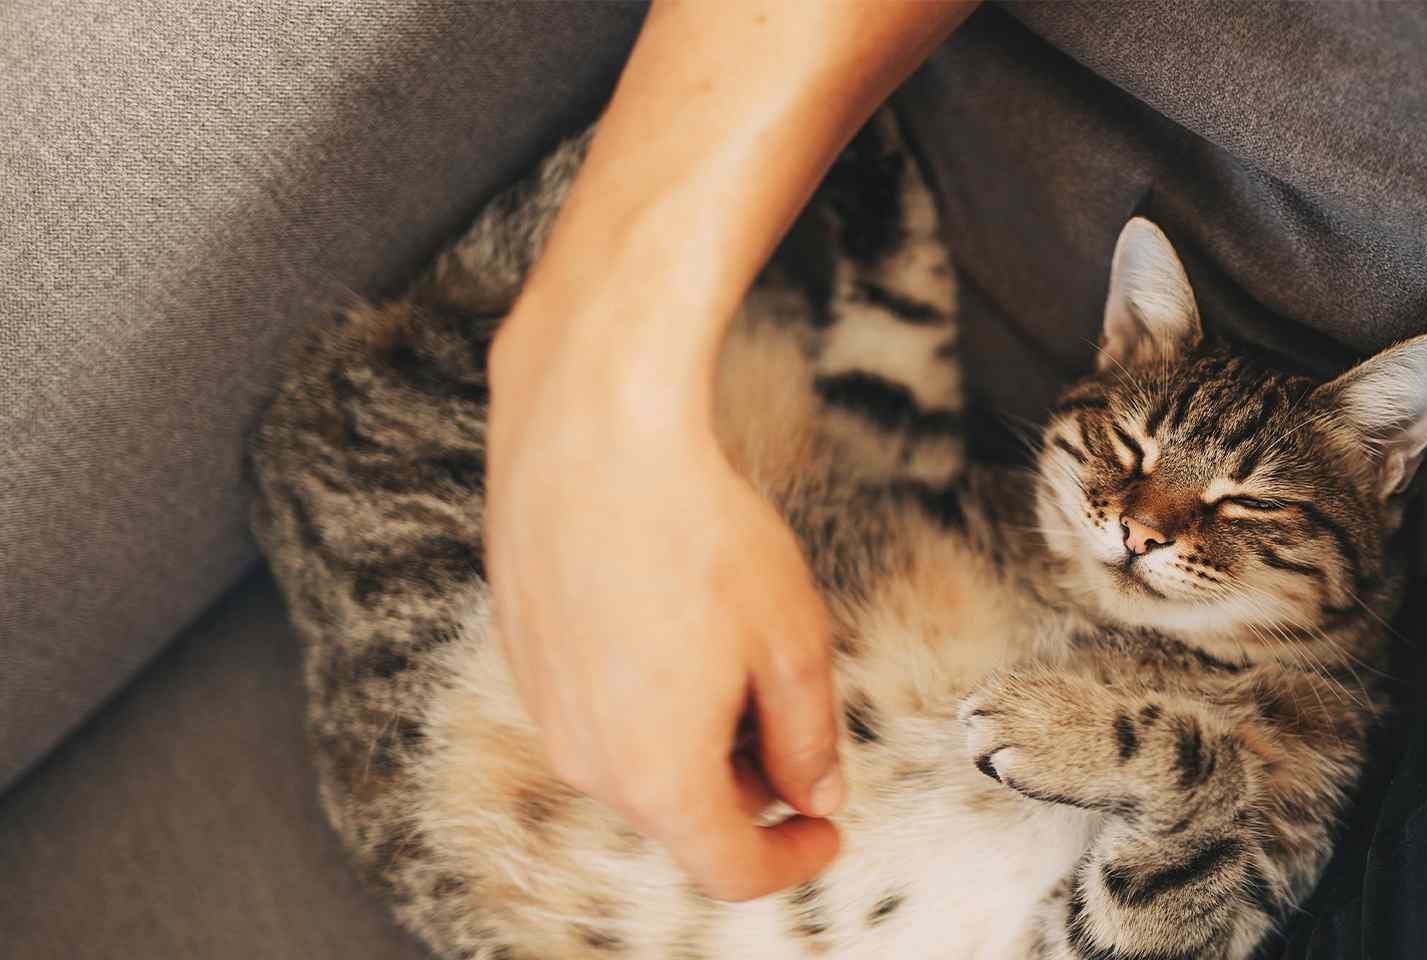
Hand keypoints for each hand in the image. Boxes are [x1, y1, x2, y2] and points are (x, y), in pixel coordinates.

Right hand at [472, 0, 972, 904]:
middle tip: (797, 730)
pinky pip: (594, 704)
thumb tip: (815, 792)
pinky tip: (679, 623)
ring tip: (741, 657)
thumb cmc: (697, 529)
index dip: (792, 858)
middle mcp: (585, 756)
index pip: (730, 867)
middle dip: (748, 789)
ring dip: (696, 738)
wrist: (596, 430)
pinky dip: (646, 694)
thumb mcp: (792, 644)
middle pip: (680, 814)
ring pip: (634, 758)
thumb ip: (809, 737)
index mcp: (658, 774)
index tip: (826, 831)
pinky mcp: (521, 651)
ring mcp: (543, 705)